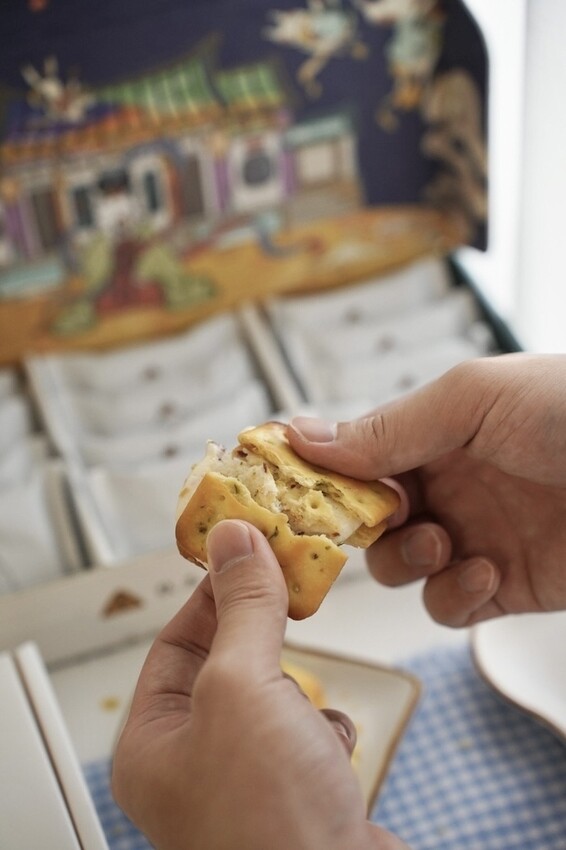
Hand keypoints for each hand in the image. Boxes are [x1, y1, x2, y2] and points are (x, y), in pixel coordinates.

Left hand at [112, 520, 408, 849]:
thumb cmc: (269, 820)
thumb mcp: (243, 686)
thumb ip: (242, 609)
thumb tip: (235, 539)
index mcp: (155, 742)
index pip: (177, 640)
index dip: (215, 591)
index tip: (251, 550)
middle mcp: (194, 764)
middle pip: (227, 665)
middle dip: (265, 638)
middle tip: (295, 588)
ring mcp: (247, 783)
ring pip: (273, 697)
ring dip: (298, 691)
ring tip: (306, 706)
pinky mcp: (295, 795)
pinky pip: (306, 734)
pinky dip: (323, 729)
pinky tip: (328, 747)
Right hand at [288, 353, 565, 627]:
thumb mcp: (473, 399)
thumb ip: (389, 426)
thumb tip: (304, 437)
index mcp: (438, 432)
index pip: (359, 457)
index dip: (325, 474)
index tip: (294, 487)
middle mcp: (451, 484)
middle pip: (370, 519)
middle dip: (362, 525)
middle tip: (379, 518)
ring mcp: (476, 536)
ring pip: (401, 567)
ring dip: (407, 560)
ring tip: (442, 540)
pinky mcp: (506, 586)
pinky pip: (449, 606)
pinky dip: (452, 597)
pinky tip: (482, 572)